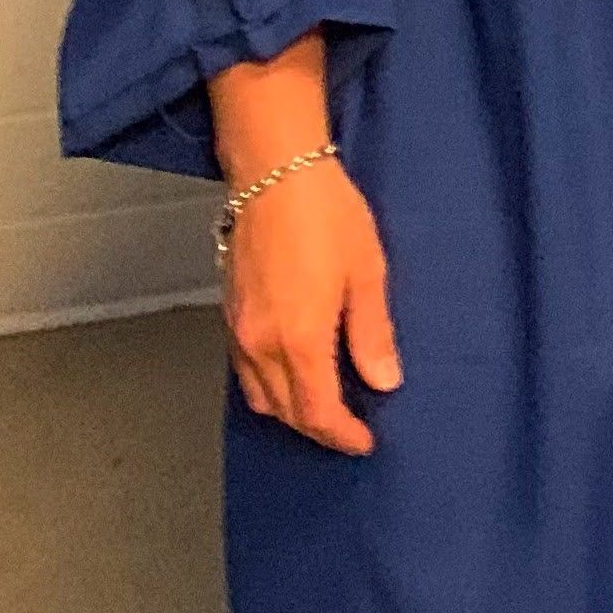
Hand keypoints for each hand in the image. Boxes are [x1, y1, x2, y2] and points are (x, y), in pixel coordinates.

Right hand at [222, 158, 401, 453]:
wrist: (275, 171)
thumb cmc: (326, 215)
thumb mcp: (367, 273)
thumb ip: (372, 333)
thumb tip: (383, 381)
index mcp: (299, 341)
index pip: (318, 413)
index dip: (342, 435)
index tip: (364, 441)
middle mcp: (261, 344)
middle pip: (286, 412)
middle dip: (317, 428)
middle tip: (348, 428)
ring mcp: (239, 329)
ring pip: (259, 396)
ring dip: (289, 411)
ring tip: (321, 405)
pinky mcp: (229, 311)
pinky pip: (245, 370)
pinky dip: (267, 385)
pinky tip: (289, 372)